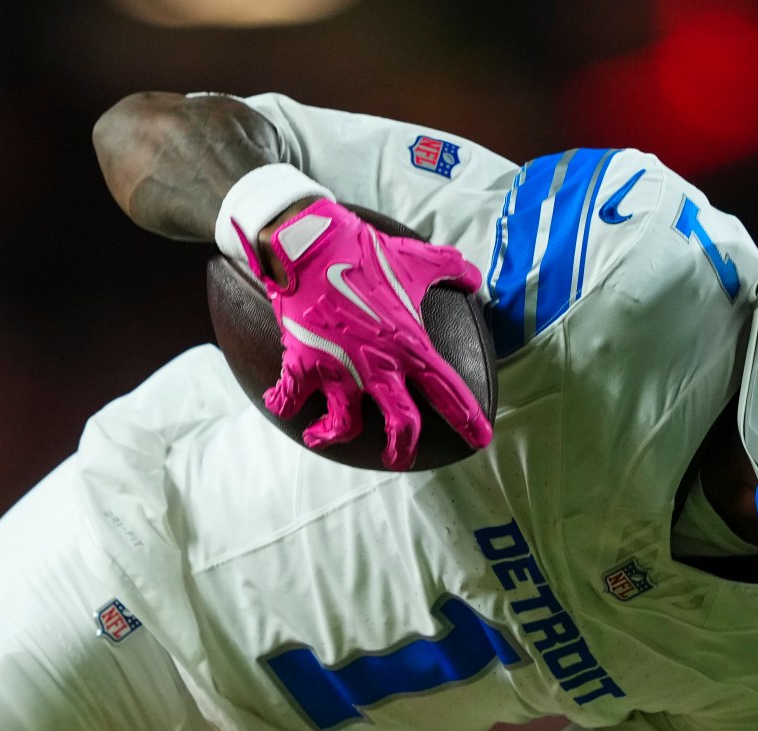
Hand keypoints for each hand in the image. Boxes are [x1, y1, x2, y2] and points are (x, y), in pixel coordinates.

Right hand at [241, 197, 492, 470]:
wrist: (309, 245)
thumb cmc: (363, 251)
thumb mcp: (414, 258)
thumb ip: (449, 269)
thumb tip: (473, 277)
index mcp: (409, 345)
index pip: (447, 390)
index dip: (467, 419)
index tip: (480, 439)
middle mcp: (377, 366)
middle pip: (401, 425)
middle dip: (402, 450)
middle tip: (400, 459)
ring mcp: (338, 370)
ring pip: (342, 426)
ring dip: (331, 435)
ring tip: (323, 435)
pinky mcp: (302, 364)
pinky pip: (290, 398)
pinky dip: (282, 404)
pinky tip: (276, 404)